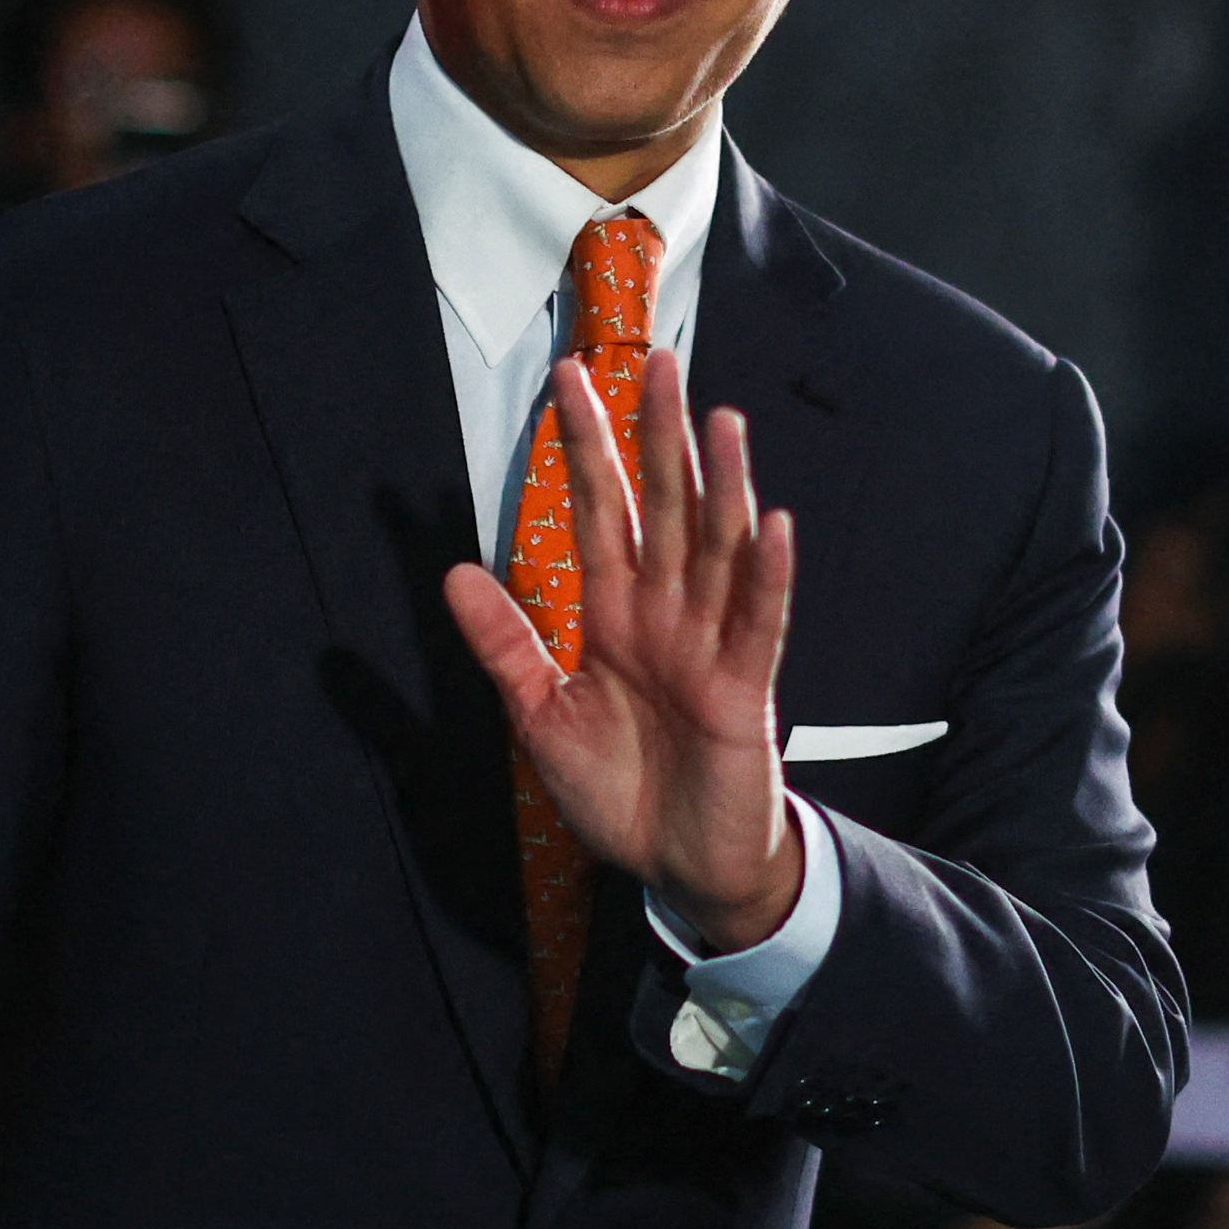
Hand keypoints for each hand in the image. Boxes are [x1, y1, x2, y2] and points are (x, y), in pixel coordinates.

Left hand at [443, 343, 801, 951]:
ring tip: (718, 417)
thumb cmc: (621, 793)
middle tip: (657, 361)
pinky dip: (768, 576)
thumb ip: (505, 645)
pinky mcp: (745, 689)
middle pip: (668, 507)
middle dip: (658, 436)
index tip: (569, 383)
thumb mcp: (541, 718)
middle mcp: (667, 616)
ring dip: (723, 483)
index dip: (587, 449)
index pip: (602, 513)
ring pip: (720, 547)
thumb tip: (455, 572)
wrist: (678, 866)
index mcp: (616, 616)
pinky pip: (760, 623)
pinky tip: (773, 525)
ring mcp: (711, 646)